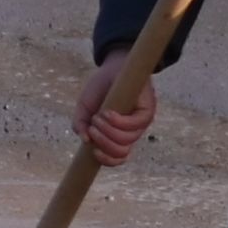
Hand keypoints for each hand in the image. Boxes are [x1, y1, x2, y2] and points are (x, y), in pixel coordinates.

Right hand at [77, 51, 156, 165]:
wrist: (112, 67)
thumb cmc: (100, 89)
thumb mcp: (84, 108)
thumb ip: (80, 125)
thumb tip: (85, 140)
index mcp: (118, 135)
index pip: (118, 157)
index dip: (107, 160)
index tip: (93, 151)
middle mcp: (132, 131)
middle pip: (122, 152)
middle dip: (103, 143)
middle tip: (92, 127)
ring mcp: (140, 122)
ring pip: (127, 140)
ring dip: (108, 131)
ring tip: (97, 117)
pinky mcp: (147, 110)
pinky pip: (134, 124)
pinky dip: (118, 122)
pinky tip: (108, 112)